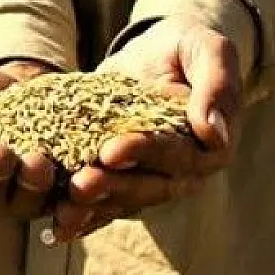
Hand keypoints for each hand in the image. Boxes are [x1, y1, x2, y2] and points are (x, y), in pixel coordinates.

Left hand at [46, 18, 241, 244]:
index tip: (112, 150)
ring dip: (94, 208)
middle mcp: (183, 171)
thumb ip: (217, 86)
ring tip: (63, 208)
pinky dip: (84, 217)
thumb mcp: (209, 51)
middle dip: (112, 187)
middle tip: (79, 185)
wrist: (161, 50)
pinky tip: (57, 229)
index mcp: (209, 146)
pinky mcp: (122, 176)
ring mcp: (150, 177)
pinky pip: (106, 203)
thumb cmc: (189, 46)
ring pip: (124, 200)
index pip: (176, 154)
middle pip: (148, 186)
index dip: (144, 153)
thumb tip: (214, 133)